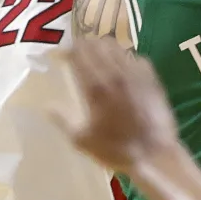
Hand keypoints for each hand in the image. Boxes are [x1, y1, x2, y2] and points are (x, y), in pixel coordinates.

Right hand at [58, 36, 180, 174]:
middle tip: (78, 51)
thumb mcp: (82, 140)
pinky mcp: (151, 78)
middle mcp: (115, 74)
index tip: (61, 53)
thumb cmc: (115, 149)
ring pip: (118, 47)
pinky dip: (125, 57)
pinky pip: (136, 57)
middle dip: (85, 44)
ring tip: (98, 54)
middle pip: (97, 45)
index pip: (79, 55)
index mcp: (95, 87)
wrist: (154, 154)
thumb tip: (47, 105)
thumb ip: (63, 120)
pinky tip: (123, 66)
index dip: (68, 50)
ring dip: (104, 47)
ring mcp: (136, 74)